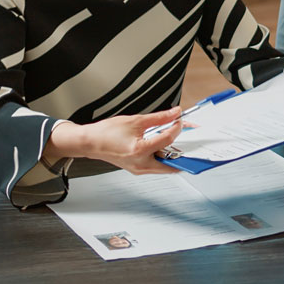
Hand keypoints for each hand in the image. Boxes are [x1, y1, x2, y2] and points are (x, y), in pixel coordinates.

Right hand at [48, 108, 183, 174]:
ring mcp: (140, 169)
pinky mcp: (138, 169)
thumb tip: (174, 114)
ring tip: (178, 142)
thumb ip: (158, 118)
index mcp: (140, 151)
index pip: (167, 139)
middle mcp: (141, 164)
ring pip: (165, 167)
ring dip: (174, 155)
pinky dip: (164, 157)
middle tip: (191, 141)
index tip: (180, 119)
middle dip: (183, 152)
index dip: (177, 127)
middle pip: (172, 164)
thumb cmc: (107, 133)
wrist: (91, 142)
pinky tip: (165, 146)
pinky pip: (157, 166)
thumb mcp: (135, 121)